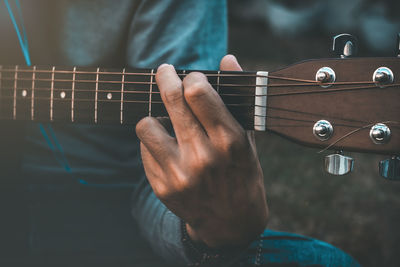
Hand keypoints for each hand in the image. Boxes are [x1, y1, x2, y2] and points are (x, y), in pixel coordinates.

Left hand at [135, 55, 267, 247]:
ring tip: (165, 120)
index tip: (191, 77)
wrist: (232, 223)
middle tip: (164, 71)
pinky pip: (145, 150)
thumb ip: (236, 98)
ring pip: (146, 124)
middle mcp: (203, 157)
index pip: (199, 93)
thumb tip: (228, 58)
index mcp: (229, 141)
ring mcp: (180, 174)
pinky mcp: (163, 188)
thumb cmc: (242, 174)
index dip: (192, 78)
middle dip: (165, 77)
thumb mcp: (247, 138)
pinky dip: (153, 143)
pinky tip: (167, 147)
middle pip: (172, 101)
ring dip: (155, 117)